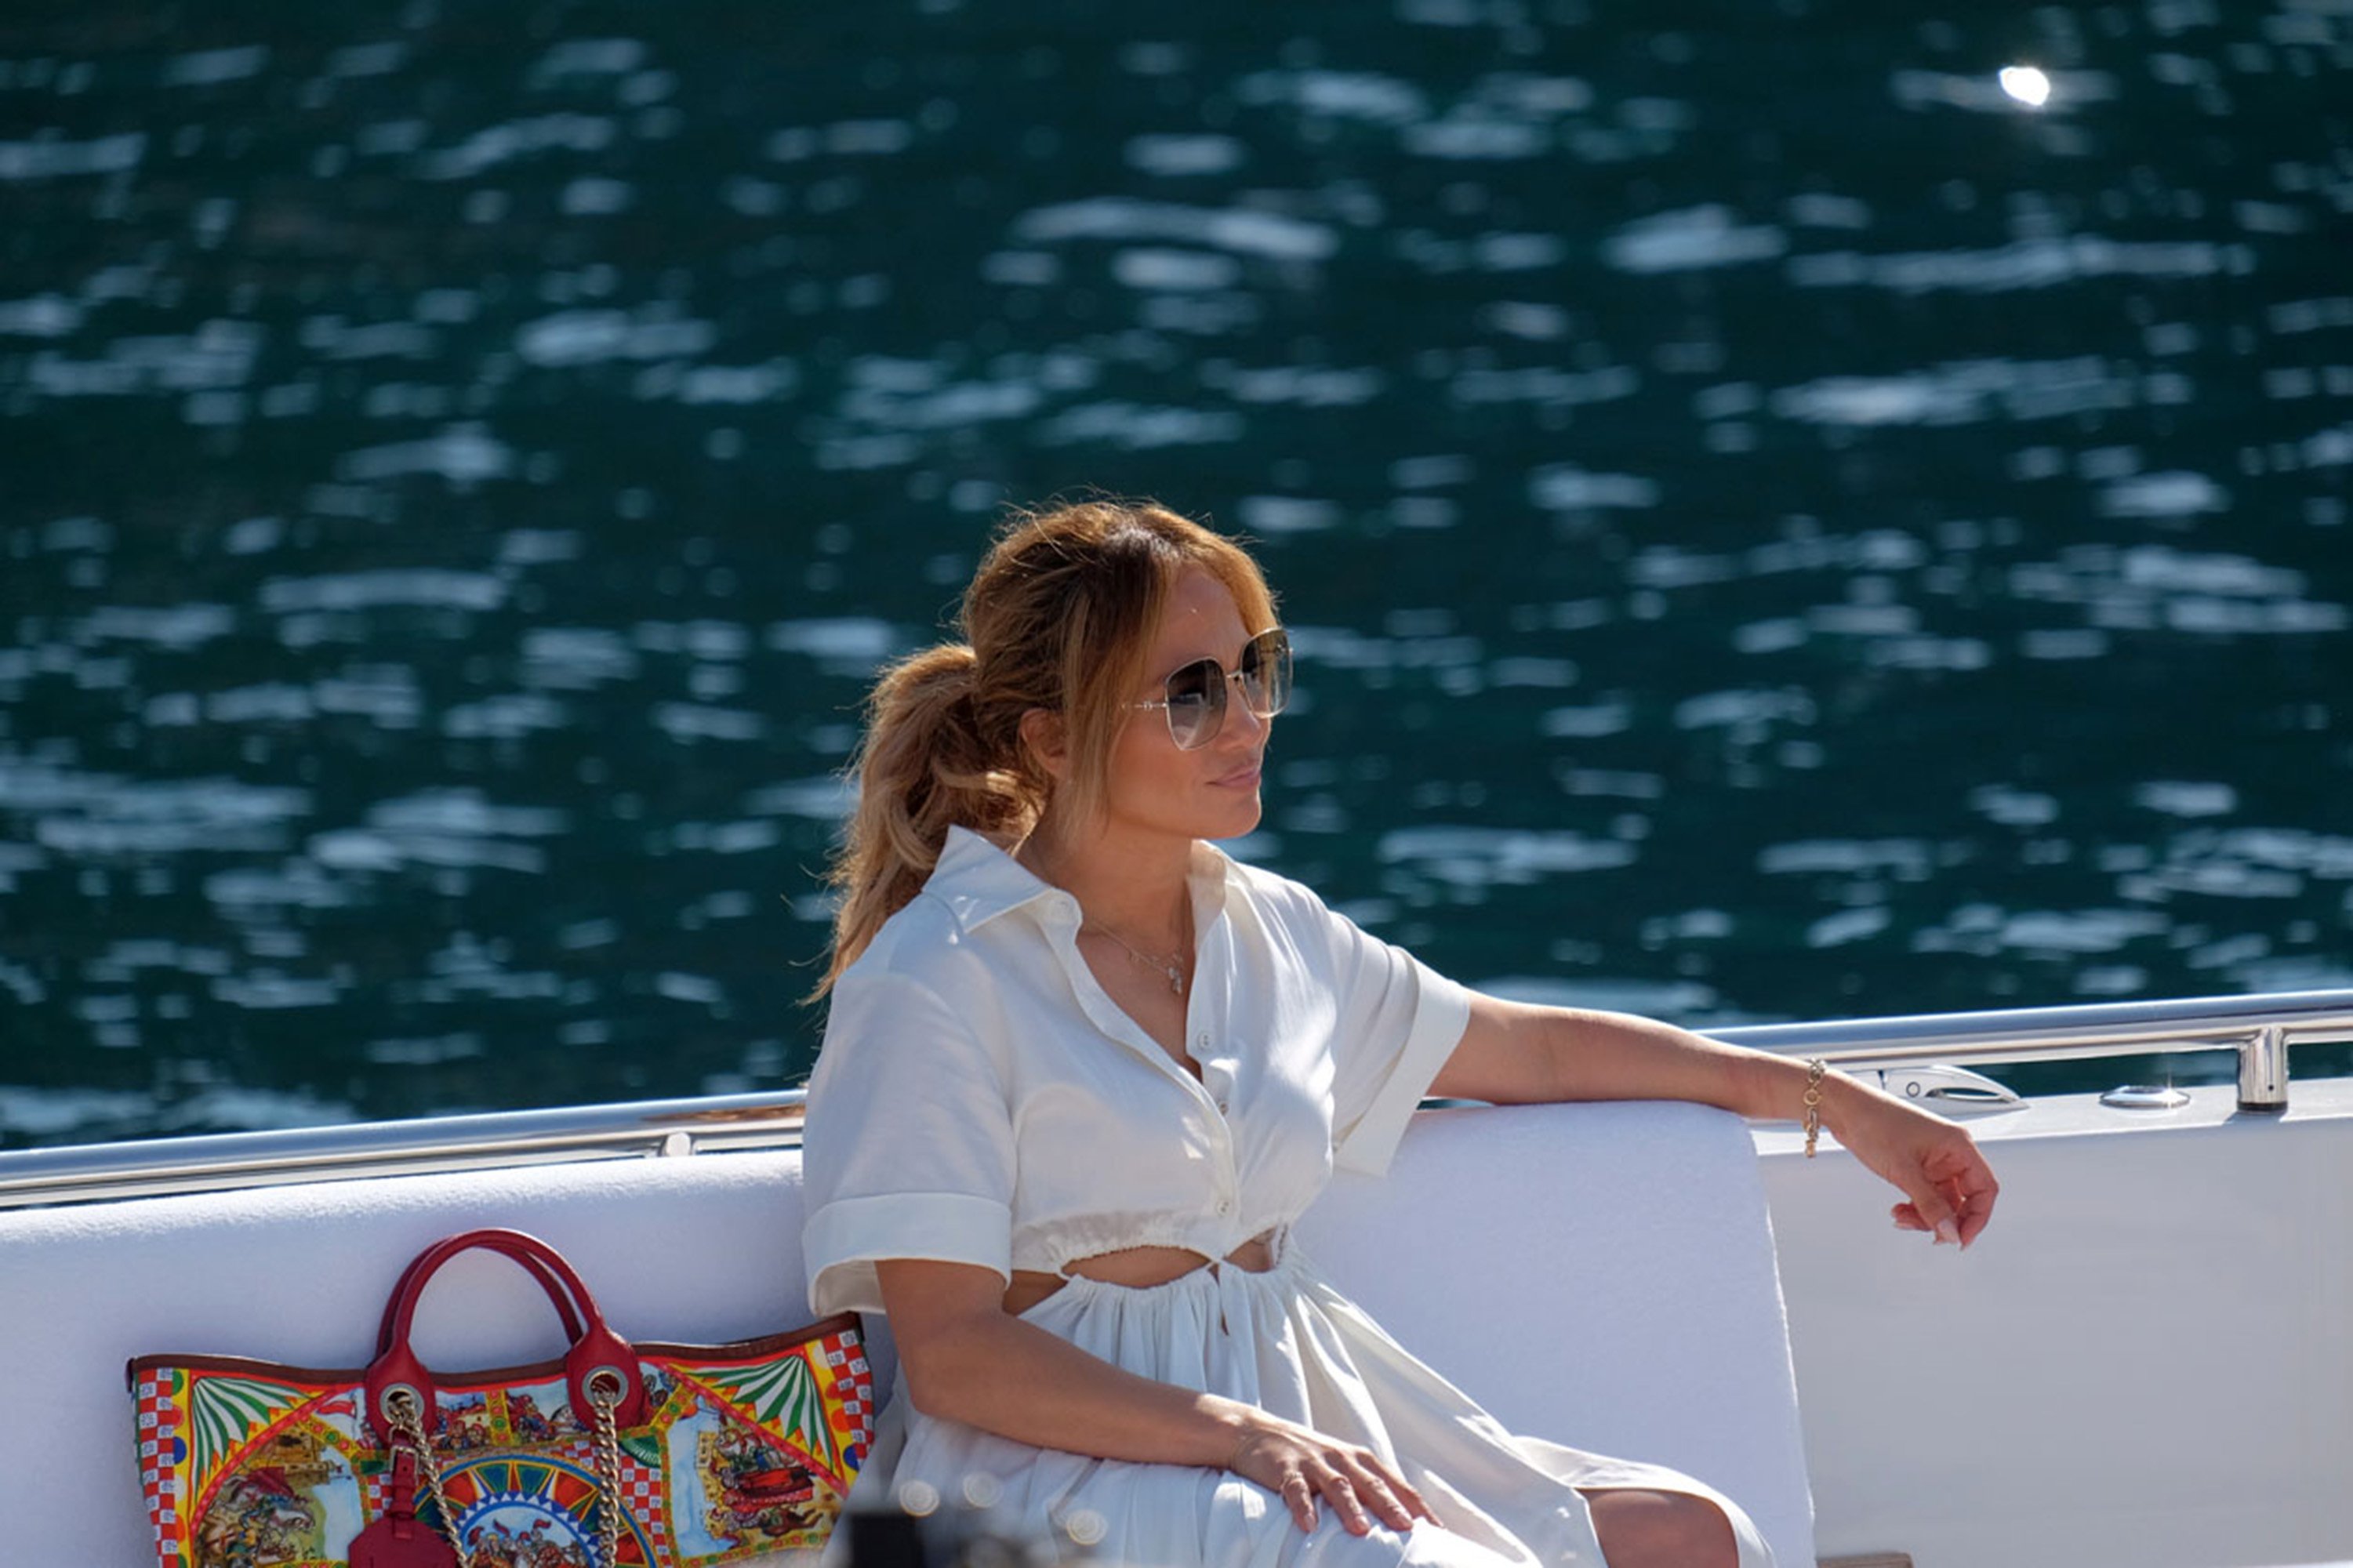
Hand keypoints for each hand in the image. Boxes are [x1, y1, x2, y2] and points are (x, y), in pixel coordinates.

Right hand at [1226, 1418, 1434, 1535]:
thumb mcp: (1341, 1467)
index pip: (1395, 1484)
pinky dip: (1303, 1507)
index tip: (1437, 1530)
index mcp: (1360, 1460)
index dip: (1416, 1506)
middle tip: (1408, 1529)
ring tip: (1361, 1529)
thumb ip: (1367, 1488)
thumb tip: (1401, 1521)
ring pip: (1337, 1485)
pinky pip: (1295, 1490)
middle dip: (1391, 1506)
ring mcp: (1313, 1463)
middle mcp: (1341, 1458)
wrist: (1257, 1432)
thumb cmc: (1308, 1457)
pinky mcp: (1285, 1469)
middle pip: (1371, 1484)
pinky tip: (1308, 1526)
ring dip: (1349, 1507)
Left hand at [1823, 1076, 1999, 1248]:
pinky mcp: (1917, 1165)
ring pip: (1942, 1200)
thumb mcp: (1904, 1170)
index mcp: (1958, 1145)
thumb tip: (1949, 1232)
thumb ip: (1929, 1205)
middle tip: (1932, 1235)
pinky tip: (1900, 1210)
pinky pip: (1926, 1195)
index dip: (1977, 1217)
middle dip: (1947, 1219)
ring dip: (1925, 1215)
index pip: (1985, 1188)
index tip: (1961, 1238)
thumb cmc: (1874, 1121)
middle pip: (1964, 1198)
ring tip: (1903, 1217)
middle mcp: (1950, 1152)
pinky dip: (1915, 1207)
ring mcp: (1933, 1160)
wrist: (1845, 1109)